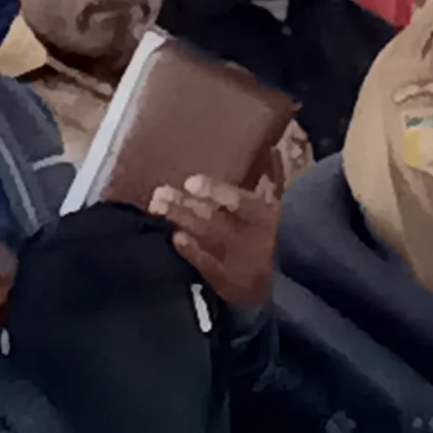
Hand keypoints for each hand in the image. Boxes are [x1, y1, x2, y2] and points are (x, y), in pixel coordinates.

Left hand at [149, 176, 277, 307]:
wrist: (266, 284)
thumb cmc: (261, 234)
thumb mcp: (272, 206)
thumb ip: (271, 178)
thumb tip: (274, 148)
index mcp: (262, 214)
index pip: (239, 201)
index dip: (215, 191)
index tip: (190, 182)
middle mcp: (249, 236)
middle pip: (213, 219)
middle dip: (185, 206)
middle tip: (160, 193)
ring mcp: (236, 260)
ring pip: (206, 237)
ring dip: (181, 220)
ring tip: (157, 206)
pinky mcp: (224, 280)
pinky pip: (206, 264)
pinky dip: (190, 251)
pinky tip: (174, 238)